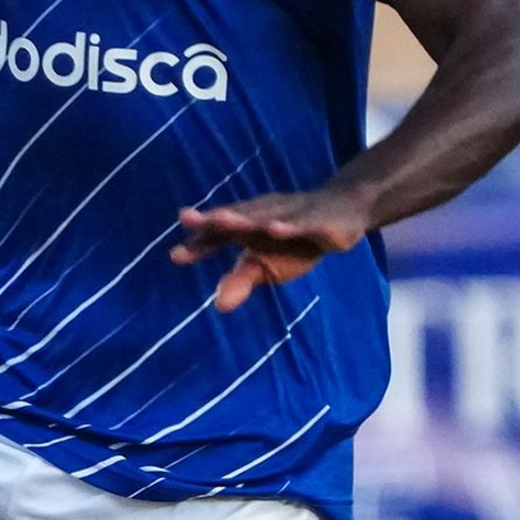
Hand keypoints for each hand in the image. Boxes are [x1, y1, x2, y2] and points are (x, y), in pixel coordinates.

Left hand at [171, 185, 372, 312]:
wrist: (343, 213)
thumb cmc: (293, 242)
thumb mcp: (265, 266)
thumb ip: (241, 281)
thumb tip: (218, 306)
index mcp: (247, 225)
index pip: (218, 235)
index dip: (199, 244)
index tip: (176, 256)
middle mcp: (264, 214)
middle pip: (236, 216)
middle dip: (215, 218)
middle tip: (188, 218)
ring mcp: (291, 215)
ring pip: (265, 216)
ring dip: (244, 217)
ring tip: (221, 219)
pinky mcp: (319, 221)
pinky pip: (303, 223)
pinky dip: (289, 226)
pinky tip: (275, 230)